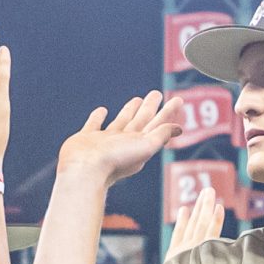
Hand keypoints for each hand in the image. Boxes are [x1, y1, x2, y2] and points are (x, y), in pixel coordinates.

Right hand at [57, 92, 180, 186]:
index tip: (178, 100)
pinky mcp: (86, 139)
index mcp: (139, 145)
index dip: (168, 113)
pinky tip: (103, 110)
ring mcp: (105, 141)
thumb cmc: (115, 160)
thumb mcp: (145, 146)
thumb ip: (161, 135)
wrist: (85, 169)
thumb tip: (178, 128)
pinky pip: (94, 124)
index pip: (157, 125)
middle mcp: (123, 143)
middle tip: (156, 94)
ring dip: (129, 111)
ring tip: (137, 99)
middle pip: (141, 121)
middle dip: (150, 108)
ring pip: (120, 122)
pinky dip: (98, 117)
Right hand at [149, 187, 226, 263]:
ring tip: (210, 191)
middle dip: (199, 207)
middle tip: (205, 191)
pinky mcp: (204, 248)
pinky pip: (213, 230)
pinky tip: (219, 207)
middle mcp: (184, 249)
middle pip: (193, 224)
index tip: (184, 210)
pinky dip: (216, 218)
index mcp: (174, 257)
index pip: (179, 235)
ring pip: (202, 222)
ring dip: (206, 206)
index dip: (182, 222)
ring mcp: (194, 247)